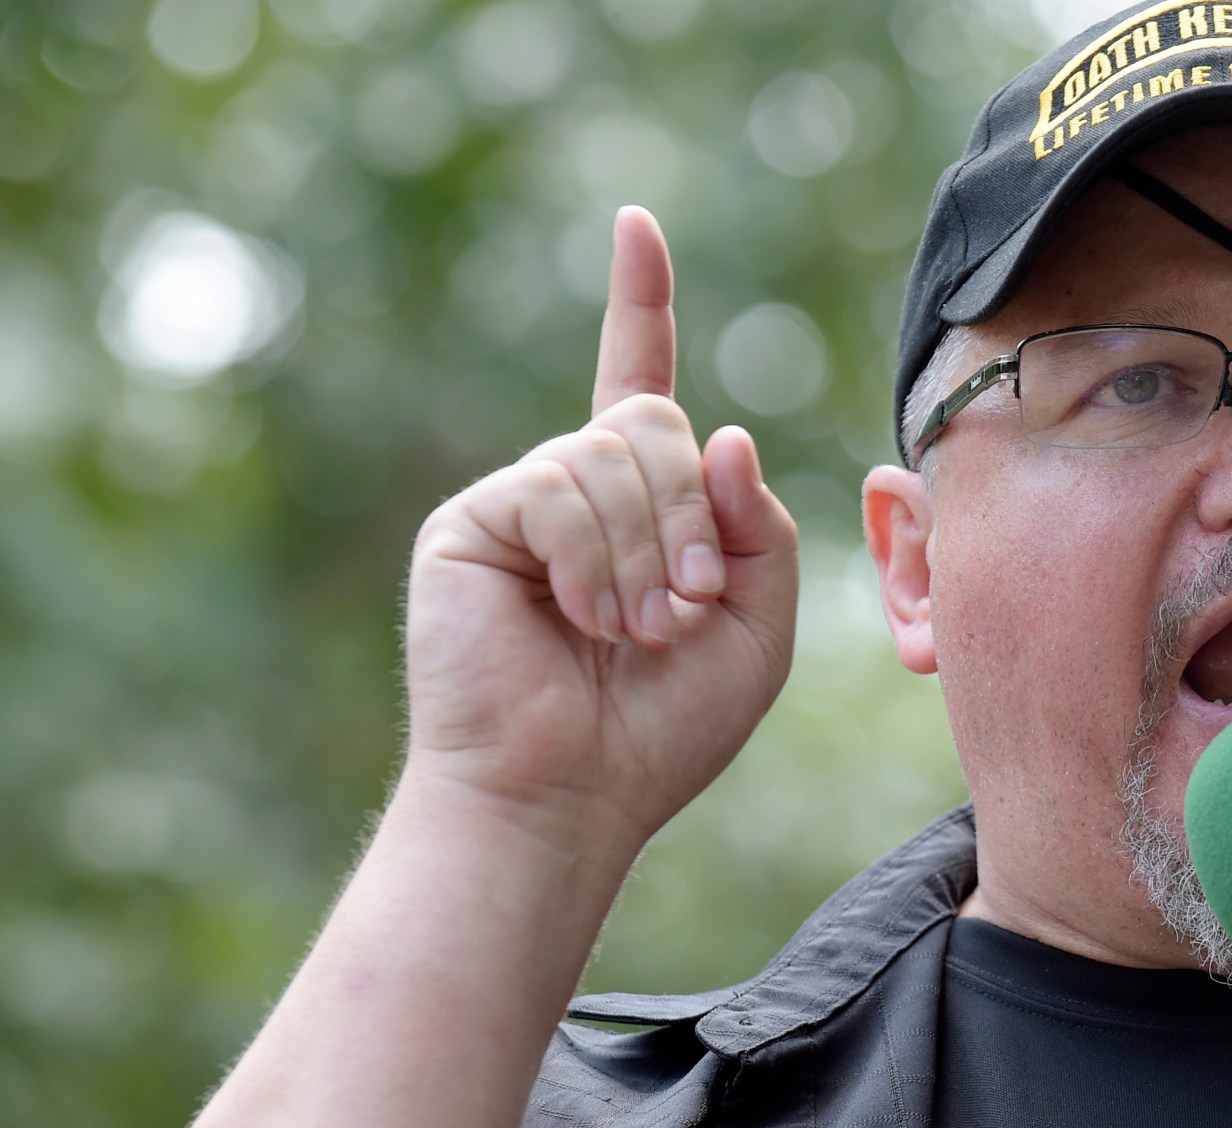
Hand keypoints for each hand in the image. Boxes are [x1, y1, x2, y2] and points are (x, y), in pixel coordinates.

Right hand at [402, 206, 799, 843]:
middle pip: (654, 421)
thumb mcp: (756, 628)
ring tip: (634, 631)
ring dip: (648, 549)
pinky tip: (581, 619)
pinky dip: (594, 557)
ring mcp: (518, 502)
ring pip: (612, 454)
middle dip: (691, 511)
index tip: (636, 226)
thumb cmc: (659, 731)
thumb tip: (726, 434)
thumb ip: (760, 530)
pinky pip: (558, 487)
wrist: (568, 797)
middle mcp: (573, 490)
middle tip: (686, 605)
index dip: (639, 302)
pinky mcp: (471, 523)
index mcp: (637, 506)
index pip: (638, 379)